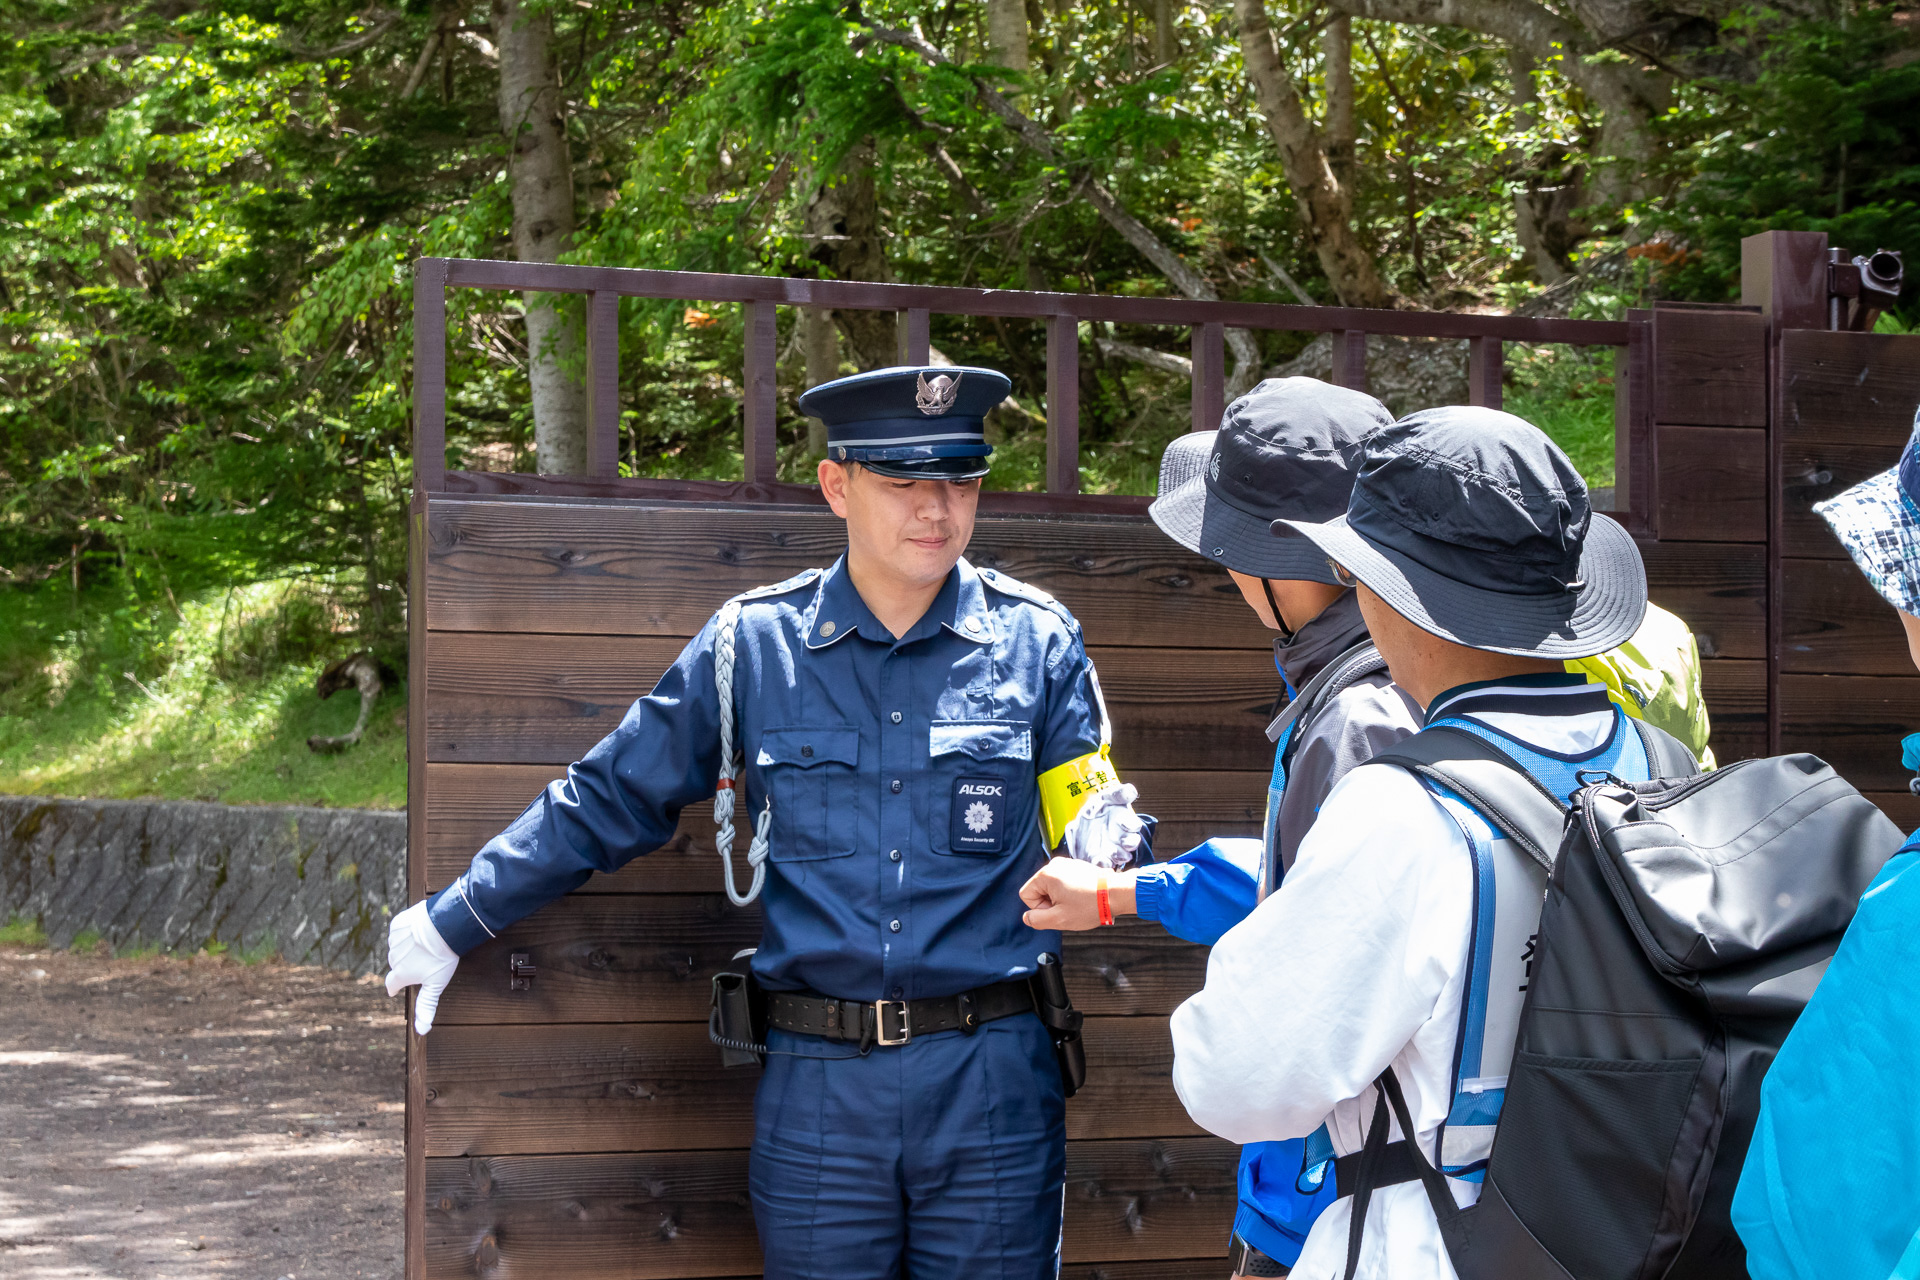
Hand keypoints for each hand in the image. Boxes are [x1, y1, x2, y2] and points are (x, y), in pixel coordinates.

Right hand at [384, 901, 459, 1034]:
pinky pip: (400, 930)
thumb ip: (426, 1006)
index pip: (392, 984)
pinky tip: (419, 930)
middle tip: (422, 960)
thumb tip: (421, 1031)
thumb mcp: (436, 984)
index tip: (394, 989)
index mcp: (401, 974)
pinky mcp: (397, 924)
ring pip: (398, 946)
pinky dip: (408, 931)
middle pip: (398, 964)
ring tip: (423, 944)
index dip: (394, 987)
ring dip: (408, 946)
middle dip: (407, 964)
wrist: (444, 925)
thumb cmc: (441, 956)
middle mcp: (393, 958)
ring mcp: (394, 940)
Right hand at [1020, 856, 1135, 930]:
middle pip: (1039, 890)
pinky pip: (1064, 883)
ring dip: (1061, 899)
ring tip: (1078, 904)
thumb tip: (1027, 917)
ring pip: (1052, 888)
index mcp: (1046, 874)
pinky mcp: (1078, 867)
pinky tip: (1083, 898)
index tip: (1058, 911)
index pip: (1026, 895)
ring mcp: (1067, 864)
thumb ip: (1037, 920)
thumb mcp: (1059, 919)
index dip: (1040, 909)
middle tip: (1068, 909)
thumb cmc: (1090, 906)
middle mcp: (1055, 865)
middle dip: (1051, 903)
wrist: (1117, 894)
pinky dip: (1071, 892)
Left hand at [1064, 781, 1147, 870]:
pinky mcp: (1100, 859)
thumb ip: (1119, 793)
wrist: (1082, 824)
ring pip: (1121, 857)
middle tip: (1124, 843)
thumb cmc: (1099, 809)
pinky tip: (1098, 860)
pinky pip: (1104, 865)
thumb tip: (1131, 791)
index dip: (1131, 824)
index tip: (1123, 822)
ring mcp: (1113, 850)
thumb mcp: (1106, 797)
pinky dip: (1103, 864)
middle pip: (1132, 843)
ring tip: (1111, 853)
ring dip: (1118, 856)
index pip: (1134, 825)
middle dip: (1129, 844)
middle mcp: (1122, 838)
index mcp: (1125, 822)